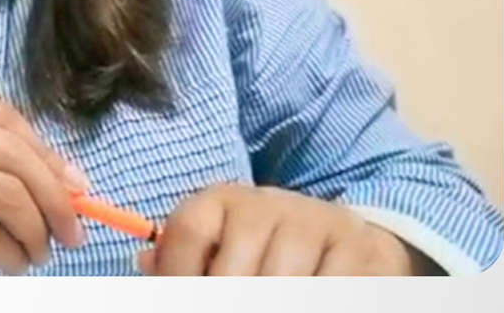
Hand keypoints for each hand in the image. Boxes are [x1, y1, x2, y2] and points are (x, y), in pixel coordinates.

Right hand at [0, 74, 87, 273]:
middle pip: (9, 150)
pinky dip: (7, 252)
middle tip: (74, 228)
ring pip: (2, 191)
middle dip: (54, 194)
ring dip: (36, 227)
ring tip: (41, 250)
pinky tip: (11, 263)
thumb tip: (48, 177)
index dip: (45, 152)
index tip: (74, 185)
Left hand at [136, 183, 439, 275]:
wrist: (340, 239)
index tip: (180, 301)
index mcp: (221, 200)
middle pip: (232, 272)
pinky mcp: (359, 247)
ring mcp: (314, 222)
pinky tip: (305, 301)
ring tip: (268, 304)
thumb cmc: (260, 252)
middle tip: (230, 308)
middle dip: (225, 300)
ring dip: (275, 303)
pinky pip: (331, 287)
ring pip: (281, 284)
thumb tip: (144, 264)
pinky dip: (317, 298)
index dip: (177, 275)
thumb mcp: (218, 249)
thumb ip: (181, 261)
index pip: (188, 232)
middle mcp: (267, 202)